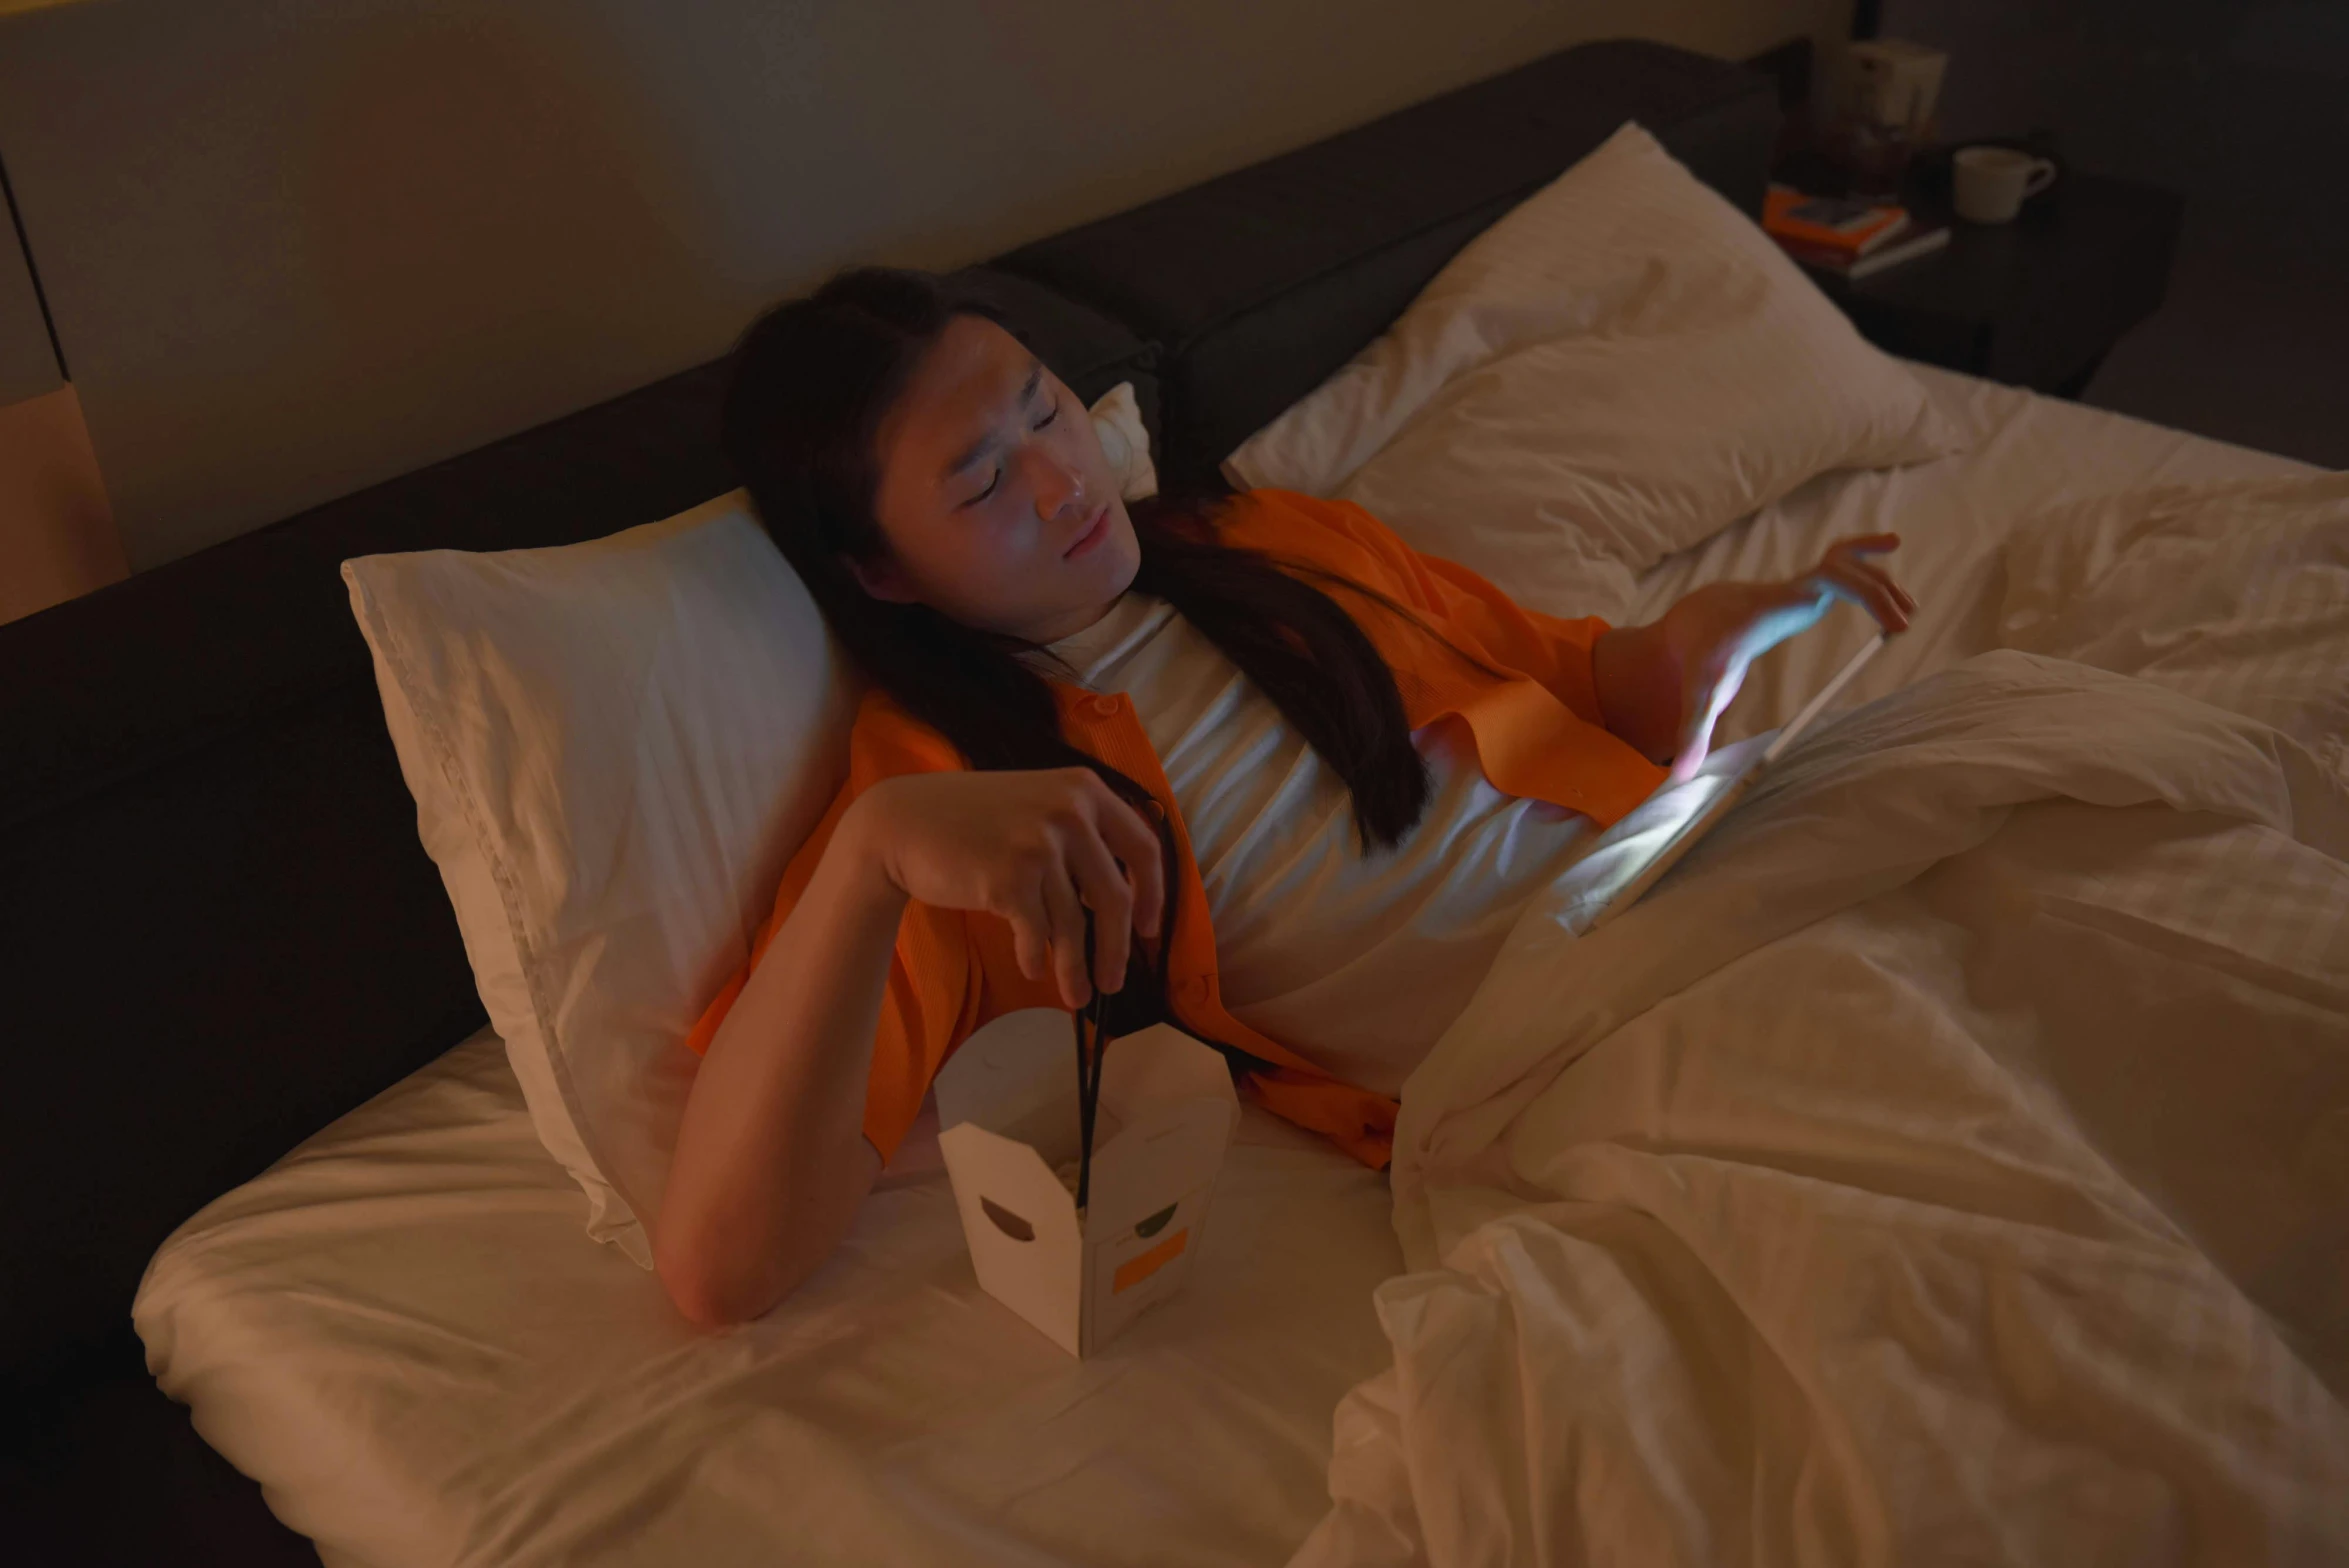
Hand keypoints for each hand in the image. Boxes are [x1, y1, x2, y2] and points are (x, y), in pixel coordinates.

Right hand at [846, 768, 1164, 1008]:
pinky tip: (1032, 969)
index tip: (1149, 929)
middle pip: (1114, 898)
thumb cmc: (971, 820)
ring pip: (1074, 925)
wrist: (902, 824)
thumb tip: (1122, 902)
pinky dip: (1036, 958)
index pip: (1143, 847)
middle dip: (1116, 949)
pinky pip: (1037, 934)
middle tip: (1115, 982)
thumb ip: (1079, 834)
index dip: (1154, 894)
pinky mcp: (1010, 879)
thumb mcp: (1036, 804)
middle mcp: (1069, 812)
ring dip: (1076, 968)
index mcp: (1084, 789)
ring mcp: (1040, 844)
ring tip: (1077, 995)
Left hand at [1659, 534, 1912, 779]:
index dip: (1861, 591)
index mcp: (1773, 610)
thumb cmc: (1701, 656)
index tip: (1890, 619)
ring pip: (1845, 563)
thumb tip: (1679, 778)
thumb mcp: (1697, 696)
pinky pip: (1840, 559)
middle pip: (1842, 571)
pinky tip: (1890, 545)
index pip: (1823, 582)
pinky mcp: (1806, 587)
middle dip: (1877, 591)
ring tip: (1907, 613)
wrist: (1694, 618)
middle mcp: (1790, 591)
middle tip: (1903, 626)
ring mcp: (1799, 586)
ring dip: (1879, 581)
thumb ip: (1691, 734)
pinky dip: (1865, 552)